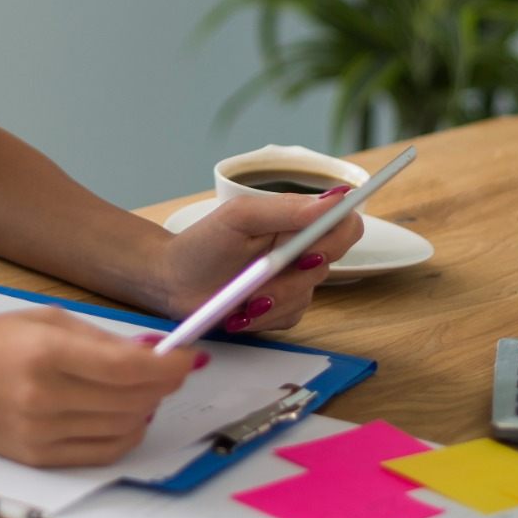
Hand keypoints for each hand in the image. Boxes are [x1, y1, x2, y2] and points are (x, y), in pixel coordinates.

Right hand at [0, 308, 206, 466]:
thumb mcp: (46, 320)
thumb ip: (102, 339)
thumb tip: (154, 351)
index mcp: (47, 355)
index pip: (129, 369)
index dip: (168, 366)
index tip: (186, 357)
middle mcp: (45, 399)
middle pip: (133, 401)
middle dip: (162, 385)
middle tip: (169, 370)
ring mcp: (42, 434)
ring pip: (124, 430)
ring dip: (147, 410)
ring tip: (144, 390)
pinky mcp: (40, 459)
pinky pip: (103, 453)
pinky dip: (126, 435)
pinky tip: (126, 415)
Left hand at [156, 188, 364, 331]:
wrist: (173, 282)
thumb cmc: (202, 242)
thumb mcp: (240, 217)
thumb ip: (286, 209)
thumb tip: (334, 200)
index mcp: (295, 219)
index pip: (344, 223)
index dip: (338, 237)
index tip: (310, 250)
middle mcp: (300, 249)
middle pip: (329, 263)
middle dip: (291, 275)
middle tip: (260, 276)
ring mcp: (293, 281)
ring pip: (308, 294)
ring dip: (272, 298)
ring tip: (240, 297)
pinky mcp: (282, 309)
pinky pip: (292, 317)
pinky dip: (264, 317)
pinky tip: (241, 312)